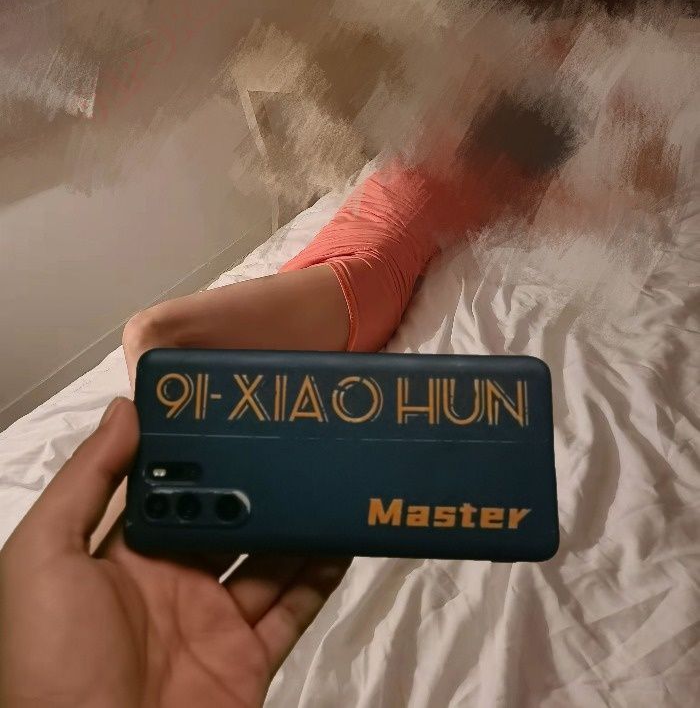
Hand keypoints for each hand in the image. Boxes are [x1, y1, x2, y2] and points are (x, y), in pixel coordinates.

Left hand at [0, 397, 349, 707]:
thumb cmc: (54, 656)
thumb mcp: (45, 557)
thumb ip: (86, 481)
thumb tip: (127, 408)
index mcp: (126, 553)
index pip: (172, 487)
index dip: (202, 450)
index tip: (237, 407)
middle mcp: (175, 580)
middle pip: (229, 518)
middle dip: (260, 479)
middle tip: (300, 434)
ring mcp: (216, 621)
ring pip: (268, 558)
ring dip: (298, 521)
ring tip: (331, 474)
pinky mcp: (249, 659)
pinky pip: (293, 609)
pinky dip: (322, 575)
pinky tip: (344, 537)